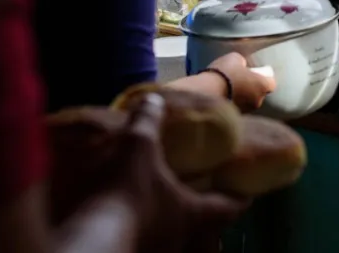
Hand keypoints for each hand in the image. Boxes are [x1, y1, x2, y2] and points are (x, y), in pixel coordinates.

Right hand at [107, 94, 249, 252]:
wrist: (90, 238)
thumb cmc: (126, 192)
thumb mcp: (138, 146)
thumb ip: (148, 121)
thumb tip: (153, 100)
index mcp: (195, 214)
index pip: (230, 208)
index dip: (241, 198)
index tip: (248, 191)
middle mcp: (181, 239)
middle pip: (206, 230)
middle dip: (205, 212)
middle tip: (203, 193)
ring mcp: (158, 251)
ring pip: (177, 238)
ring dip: (174, 222)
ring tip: (166, 204)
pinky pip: (150, 241)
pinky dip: (149, 228)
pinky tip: (136, 217)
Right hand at [208, 52, 276, 111]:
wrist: (206, 92)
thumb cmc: (225, 72)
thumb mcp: (235, 58)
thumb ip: (243, 63)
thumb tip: (242, 66)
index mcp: (263, 85)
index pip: (270, 82)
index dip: (263, 77)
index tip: (255, 73)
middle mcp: (258, 101)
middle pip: (259, 94)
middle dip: (252, 88)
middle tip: (241, 80)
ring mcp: (247, 111)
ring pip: (248, 102)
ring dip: (242, 97)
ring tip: (230, 89)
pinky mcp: (235, 118)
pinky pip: (237, 109)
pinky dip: (233, 104)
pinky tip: (223, 97)